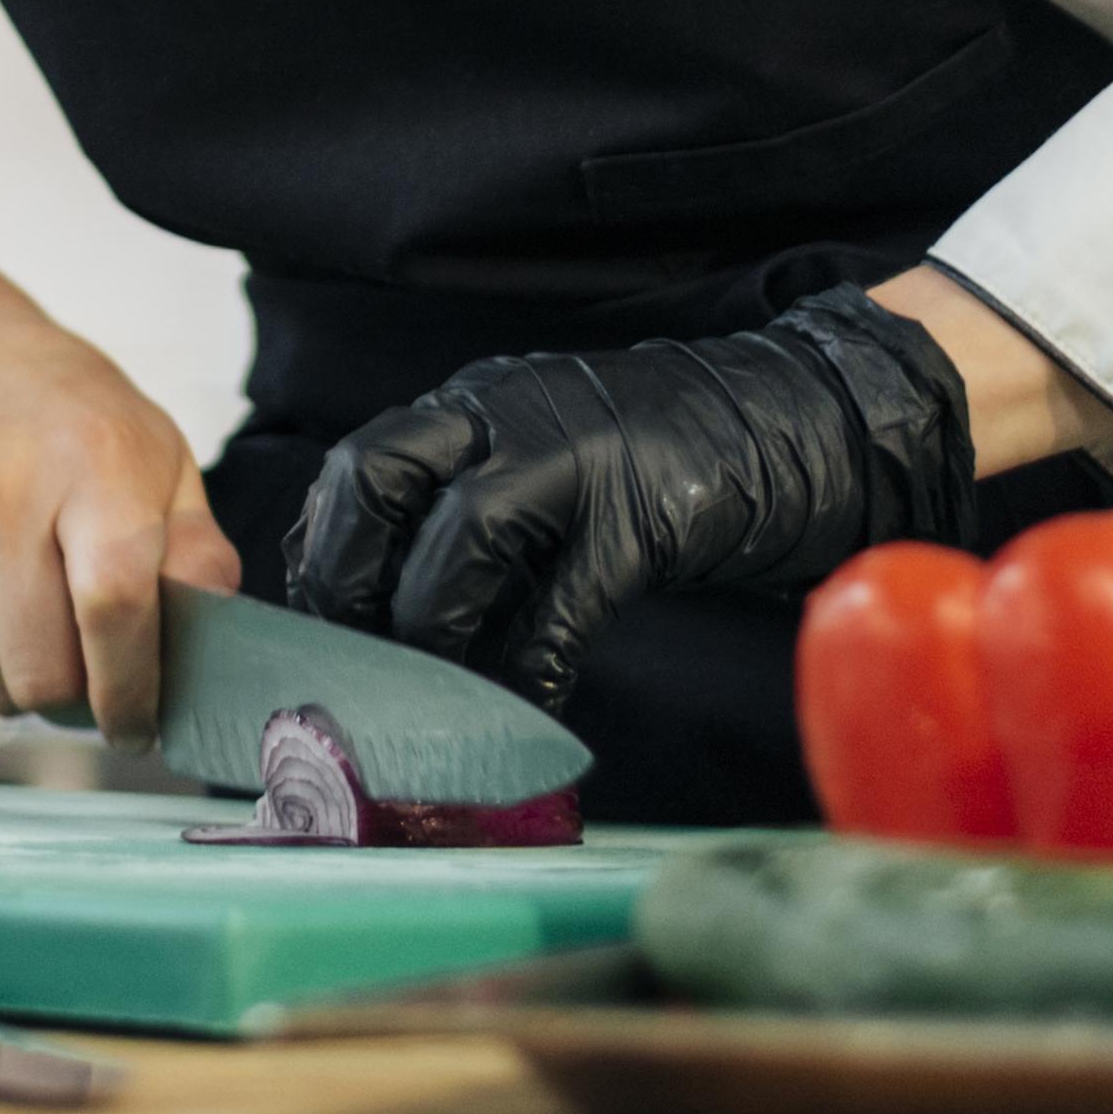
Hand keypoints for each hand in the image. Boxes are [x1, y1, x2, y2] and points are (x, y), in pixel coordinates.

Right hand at [0, 236, 238, 739]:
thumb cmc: (66, 413)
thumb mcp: (159, 454)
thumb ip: (196, 551)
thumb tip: (214, 645)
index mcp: (92, 462)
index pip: (114, 604)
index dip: (132, 687)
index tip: (142, 723)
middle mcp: (1, 490)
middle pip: (42, 670)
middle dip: (79, 698)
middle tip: (97, 674)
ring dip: (28, 679)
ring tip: (44, 619)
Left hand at [283, 279, 985, 707]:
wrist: (801, 420)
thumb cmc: (661, 459)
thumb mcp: (547, 454)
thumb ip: (471, 506)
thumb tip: (388, 618)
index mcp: (477, 402)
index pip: (357, 465)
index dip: (321, 553)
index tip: (311, 632)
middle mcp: (509, 413)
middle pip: (377, 480)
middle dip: (344, 582)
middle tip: (348, 668)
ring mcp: (579, 457)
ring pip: (460, 540)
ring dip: (432, 633)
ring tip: (429, 701)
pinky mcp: (647, 516)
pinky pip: (563, 605)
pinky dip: (531, 669)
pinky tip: (526, 711)